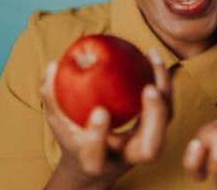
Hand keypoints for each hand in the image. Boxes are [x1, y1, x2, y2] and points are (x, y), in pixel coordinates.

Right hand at [39, 49, 170, 187]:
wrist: (97, 158)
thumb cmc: (73, 136)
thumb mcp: (57, 119)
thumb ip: (51, 95)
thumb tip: (53, 64)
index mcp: (97, 162)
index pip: (97, 155)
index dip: (97, 136)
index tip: (99, 111)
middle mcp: (128, 157)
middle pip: (151, 149)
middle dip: (154, 118)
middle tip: (149, 88)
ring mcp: (146, 143)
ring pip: (166, 122)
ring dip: (164, 89)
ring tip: (152, 58)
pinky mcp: (156, 127)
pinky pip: (165, 103)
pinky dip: (161, 79)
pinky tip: (150, 55)